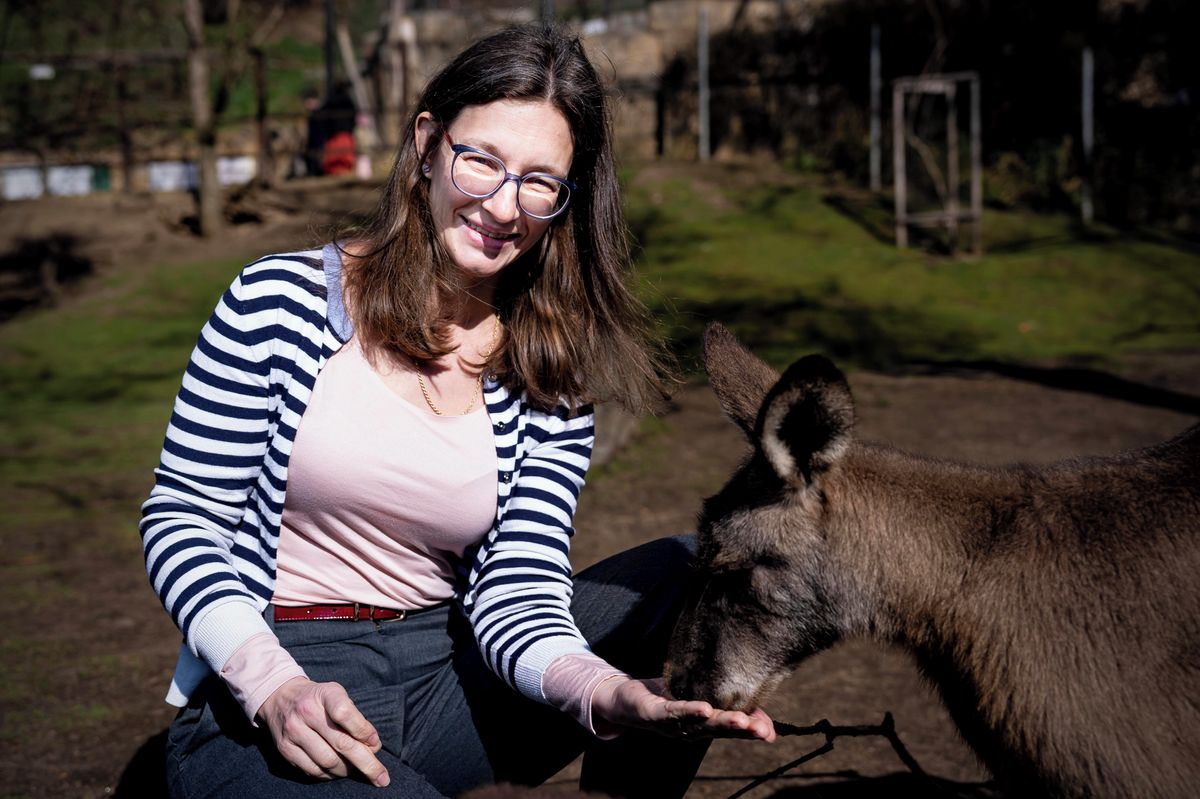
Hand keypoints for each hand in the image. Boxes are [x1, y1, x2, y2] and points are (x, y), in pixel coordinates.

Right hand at [256, 676, 390, 786]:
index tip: (376, 743)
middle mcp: (307, 712)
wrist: (282, 697)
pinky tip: (337, 770)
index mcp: (325, 694)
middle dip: (366, 763)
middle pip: (341, 743)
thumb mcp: (338, 696)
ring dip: (347, 770)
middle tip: (382, 778)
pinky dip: (330, 774)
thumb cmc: (320, 699)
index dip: (363, 731)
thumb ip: (356, 719)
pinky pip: (313, 770)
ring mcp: (294, 731)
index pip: (345, 713)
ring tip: (356, 769)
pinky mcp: (285, 749)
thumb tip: (373, 747)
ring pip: (328, 761)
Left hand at [591, 676, 775, 741]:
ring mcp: (673, 723)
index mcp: (702, 725)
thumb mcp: (697, 693)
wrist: (622, 698)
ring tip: (742, 721)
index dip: (751, 730)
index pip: (731, 729)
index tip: (771, 733)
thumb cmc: (664, 695)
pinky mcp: (655, 713)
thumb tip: (751, 695)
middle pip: (719, 730)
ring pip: (701, 724)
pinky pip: (674, 712)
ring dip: (721, 723)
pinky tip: (705, 708)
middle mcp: (690, 729)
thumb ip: (721, 698)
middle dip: (743, 730)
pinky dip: (690, 711)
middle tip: (763, 731)